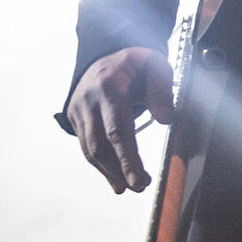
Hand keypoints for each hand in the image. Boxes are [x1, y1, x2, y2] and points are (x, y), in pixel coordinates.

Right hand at [67, 47, 173, 193]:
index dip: (127, 157)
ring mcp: (78, 110)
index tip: (138, 178)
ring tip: (129, 186)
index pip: (117, 128)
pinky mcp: (75, 118)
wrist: (105, 55)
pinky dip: (101, 165)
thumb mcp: (155, 65)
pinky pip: (86, 146)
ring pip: (90, 149)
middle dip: (120, 169)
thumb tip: (166, 118)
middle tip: (139, 186)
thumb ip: (161, 89)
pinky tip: (115, 178)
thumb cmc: (134, 63)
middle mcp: (88, 100)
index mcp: (108, 86)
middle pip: (100, 144)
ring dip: (110, 172)